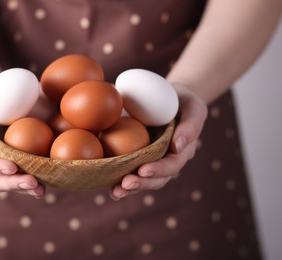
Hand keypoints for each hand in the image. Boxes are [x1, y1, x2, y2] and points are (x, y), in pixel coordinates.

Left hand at [110, 83, 207, 199]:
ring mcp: (153, 161)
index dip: (158, 170)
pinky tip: (111, 190)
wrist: (170, 98)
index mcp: (182, 151)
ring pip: (144, 180)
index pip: (172, 165)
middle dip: (141, 183)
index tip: (142, 170)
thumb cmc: (183, 100)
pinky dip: (121, 183)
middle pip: (157, 179)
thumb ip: (191, 125)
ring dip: (130, 188)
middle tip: (125, 184)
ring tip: (116, 192)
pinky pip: (132, 172)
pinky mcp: (140, 159)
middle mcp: (168, 161)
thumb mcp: (194, 107)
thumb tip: (177, 147)